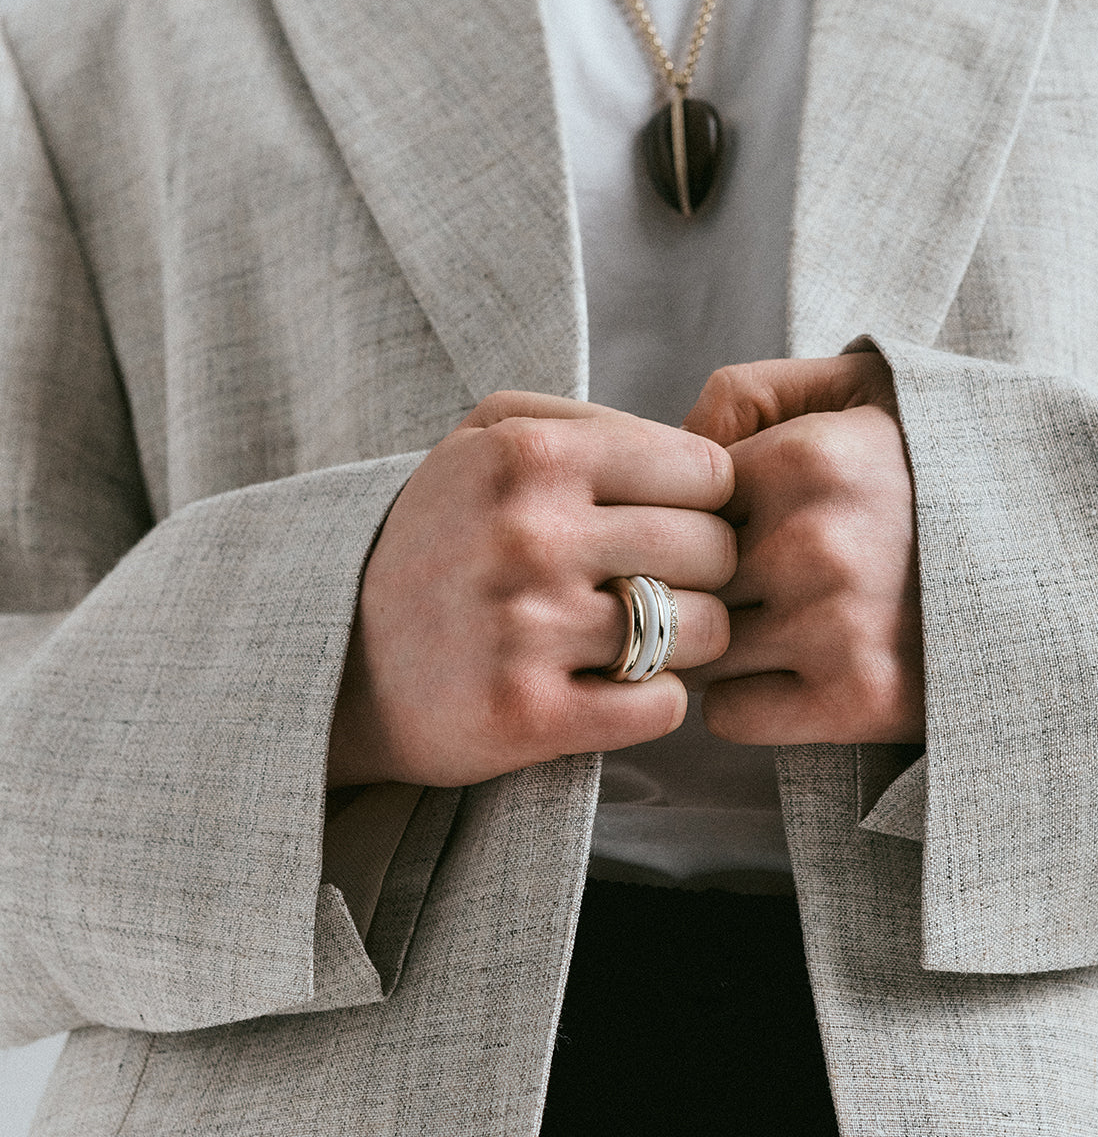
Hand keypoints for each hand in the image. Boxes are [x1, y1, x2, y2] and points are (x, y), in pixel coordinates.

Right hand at [328, 393, 735, 786]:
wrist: (343, 664)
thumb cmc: (440, 539)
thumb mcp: (480, 440)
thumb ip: (587, 421)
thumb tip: (697, 446)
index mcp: (527, 456)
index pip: (707, 472)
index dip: (702, 504)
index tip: (666, 525)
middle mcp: (528, 536)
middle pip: (716, 551)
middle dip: (701, 573)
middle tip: (655, 587)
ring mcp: (528, 630)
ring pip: (705, 631)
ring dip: (686, 642)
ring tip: (636, 638)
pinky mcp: (529, 716)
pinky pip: (664, 706)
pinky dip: (652, 702)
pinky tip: (610, 687)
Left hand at [680, 352, 923, 744]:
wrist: (1065, 573)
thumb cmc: (941, 472)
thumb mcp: (860, 391)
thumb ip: (751, 393)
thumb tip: (669, 441)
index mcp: (808, 457)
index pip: (673, 504)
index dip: (692, 522)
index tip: (731, 529)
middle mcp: (813, 542)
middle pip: (680, 580)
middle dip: (700, 586)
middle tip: (752, 585)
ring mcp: (833, 626)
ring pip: (698, 649)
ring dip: (725, 647)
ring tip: (788, 627)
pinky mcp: (856, 700)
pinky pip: (728, 715)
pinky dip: (750, 705)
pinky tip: (799, 676)